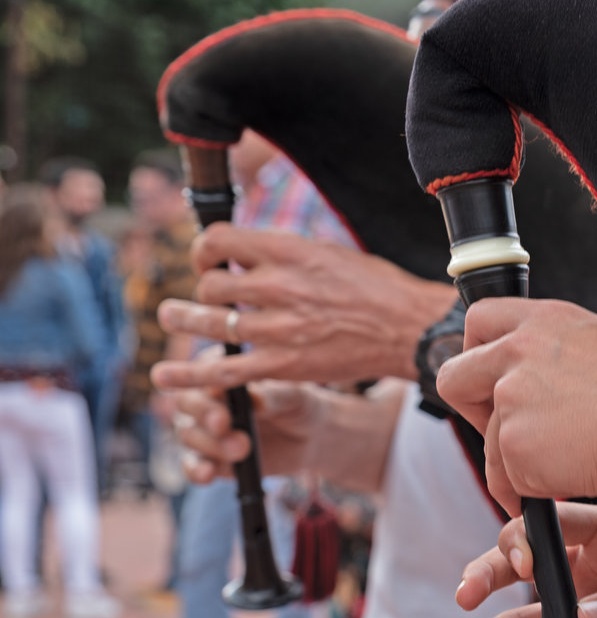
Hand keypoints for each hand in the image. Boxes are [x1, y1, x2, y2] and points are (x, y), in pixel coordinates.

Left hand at [150, 224, 458, 388]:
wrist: (411, 330)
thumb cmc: (378, 289)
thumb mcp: (329, 253)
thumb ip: (285, 253)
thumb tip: (249, 252)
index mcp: (288, 251)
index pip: (218, 241)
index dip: (206, 251)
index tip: (212, 261)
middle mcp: (278, 286)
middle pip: (211, 284)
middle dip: (207, 289)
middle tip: (214, 296)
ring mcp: (278, 327)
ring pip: (210, 321)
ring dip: (184, 319)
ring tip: (171, 316)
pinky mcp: (284, 365)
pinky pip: (225, 369)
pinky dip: (191, 373)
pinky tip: (164, 376)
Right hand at [170, 373, 319, 483]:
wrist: (309, 438)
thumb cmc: (298, 405)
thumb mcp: (293, 397)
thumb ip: (273, 396)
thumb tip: (254, 400)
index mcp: (221, 371)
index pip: (201, 370)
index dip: (203, 381)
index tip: (219, 392)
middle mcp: (204, 399)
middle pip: (187, 403)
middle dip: (204, 414)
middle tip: (224, 424)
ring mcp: (203, 430)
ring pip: (189, 435)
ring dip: (211, 444)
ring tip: (242, 449)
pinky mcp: (209, 459)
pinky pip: (192, 466)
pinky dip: (196, 471)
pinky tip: (207, 474)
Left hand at [436, 299, 596, 512]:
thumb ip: (558, 354)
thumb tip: (542, 381)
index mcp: (544, 319)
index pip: (479, 320)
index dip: (478, 354)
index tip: (494, 381)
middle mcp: (518, 351)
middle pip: (454, 377)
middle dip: (473, 411)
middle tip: (508, 433)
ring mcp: (511, 398)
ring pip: (488, 442)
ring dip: (516, 462)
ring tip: (566, 466)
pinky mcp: (514, 445)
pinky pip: (507, 477)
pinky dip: (531, 489)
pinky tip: (568, 481)